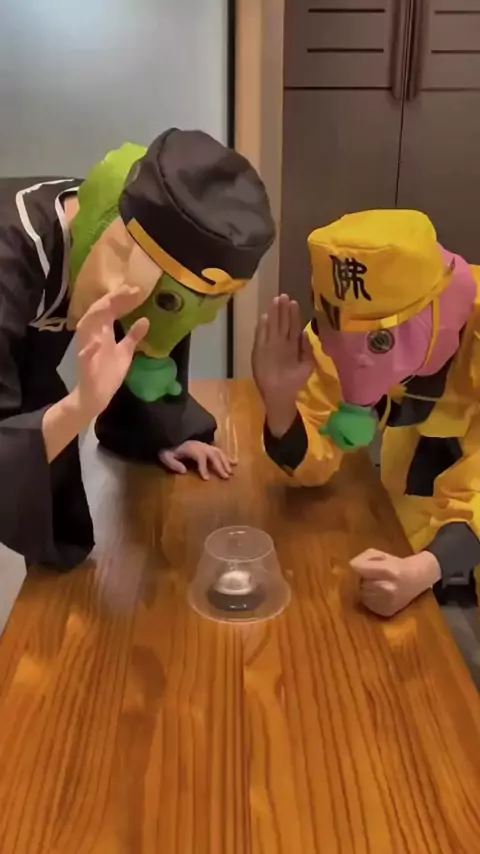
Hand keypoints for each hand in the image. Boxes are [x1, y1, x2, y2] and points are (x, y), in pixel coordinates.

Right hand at [75, 286, 148, 418]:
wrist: (96, 396)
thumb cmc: (108, 373)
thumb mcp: (125, 352)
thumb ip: (133, 336)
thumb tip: (145, 319)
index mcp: (102, 332)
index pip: (110, 310)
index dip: (121, 299)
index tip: (136, 290)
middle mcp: (93, 336)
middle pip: (99, 312)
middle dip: (112, 299)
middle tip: (130, 289)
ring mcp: (87, 349)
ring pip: (86, 326)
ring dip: (98, 313)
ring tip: (113, 301)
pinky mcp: (85, 366)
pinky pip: (84, 355)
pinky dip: (89, 348)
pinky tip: (97, 342)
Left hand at [159, 441, 236, 480]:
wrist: (169, 435)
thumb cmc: (167, 448)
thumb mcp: (165, 456)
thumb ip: (173, 463)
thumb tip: (184, 471)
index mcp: (191, 447)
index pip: (200, 457)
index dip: (203, 467)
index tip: (206, 479)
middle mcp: (200, 445)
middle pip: (213, 454)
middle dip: (219, 465)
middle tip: (225, 477)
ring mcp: (205, 445)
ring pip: (218, 452)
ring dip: (226, 462)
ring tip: (231, 473)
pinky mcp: (207, 446)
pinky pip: (219, 451)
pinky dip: (228, 457)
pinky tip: (235, 462)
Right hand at [252, 295, 314, 436]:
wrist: (280, 394)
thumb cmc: (294, 381)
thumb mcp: (307, 364)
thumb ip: (306, 349)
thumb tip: (305, 333)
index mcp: (292, 345)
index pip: (293, 326)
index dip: (293, 314)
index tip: (294, 302)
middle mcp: (280, 343)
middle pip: (282, 323)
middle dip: (283, 310)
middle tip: (284, 295)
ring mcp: (269, 346)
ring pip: (272, 327)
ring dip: (274, 314)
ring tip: (276, 300)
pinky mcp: (259, 352)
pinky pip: (260, 338)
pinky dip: (262, 328)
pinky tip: (265, 317)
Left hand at [350, 549, 440, 616]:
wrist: (416, 579)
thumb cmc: (395, 564)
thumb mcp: (379, 554)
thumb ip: (362, 559)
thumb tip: (351, 569)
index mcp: (387, 571)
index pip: (357, 569)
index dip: (356, 567)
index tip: (358, 567)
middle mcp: (387, 588)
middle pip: (359, 583)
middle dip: (362, 579)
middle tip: (373, 577)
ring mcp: (387, 602)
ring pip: (362, 595)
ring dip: (365, 590)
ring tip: (377, 585)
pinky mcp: (386, 612)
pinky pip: (368, 605)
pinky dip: (370, 600)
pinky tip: (379, 594)